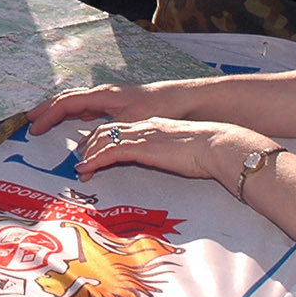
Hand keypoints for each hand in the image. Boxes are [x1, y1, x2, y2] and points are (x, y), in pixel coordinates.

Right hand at [27, 78, 205, 134]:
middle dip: (47, 109)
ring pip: (78, 102)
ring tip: (47, 121)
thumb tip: (83, 155)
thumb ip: (106, 138)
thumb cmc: (160, 107)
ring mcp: (112, 99)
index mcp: (103, 95)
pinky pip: (90, 108)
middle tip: (29, 120)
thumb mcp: (131, 124)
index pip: (66, 103)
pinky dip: (76, 114)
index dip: (48, 115)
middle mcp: (104, 94)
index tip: (33, 128)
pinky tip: (77, 122)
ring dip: (60, 111)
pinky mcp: (120, 105)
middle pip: (67, 99)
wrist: (186, 100)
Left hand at [65, 116, 254, 183]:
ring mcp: (142, 135)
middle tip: (76, 159)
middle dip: (88, 144)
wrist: (219, 146)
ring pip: (103, 139)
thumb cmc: (208, 152)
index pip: (119, 128)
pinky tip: (85, 170)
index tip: (91, 152)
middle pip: (105, 130)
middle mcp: (144, 127)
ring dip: (87, 154)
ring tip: (77, 167)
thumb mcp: (181, 151)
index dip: (101, 139)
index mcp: (153, 125)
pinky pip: (111, 153)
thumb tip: (165, 162)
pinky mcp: (143, 148)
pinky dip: (94, 161)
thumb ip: (168, 153)